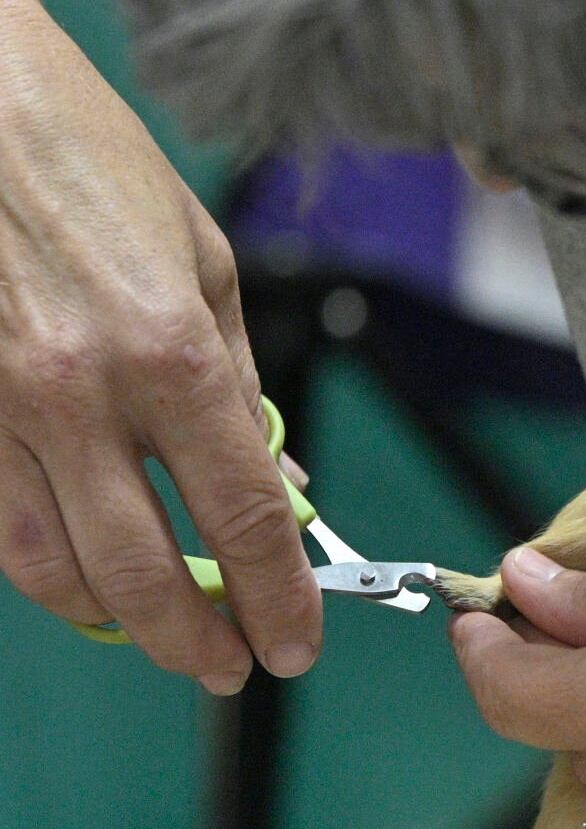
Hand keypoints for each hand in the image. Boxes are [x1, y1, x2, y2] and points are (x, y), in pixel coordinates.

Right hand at [0, 0, 321, 689]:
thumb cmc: (94, 160)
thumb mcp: (204, 259)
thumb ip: (238, 383)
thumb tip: (276, 476)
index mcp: (171, 351)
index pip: (244, 517)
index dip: (280, 598)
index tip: (296, 644)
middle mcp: (80, 395)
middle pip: (144, 572)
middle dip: (197, 640)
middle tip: (228, 668)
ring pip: (53, 569)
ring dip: (116, 624)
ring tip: (164, 638)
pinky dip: (47, 569)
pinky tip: (85, 576)